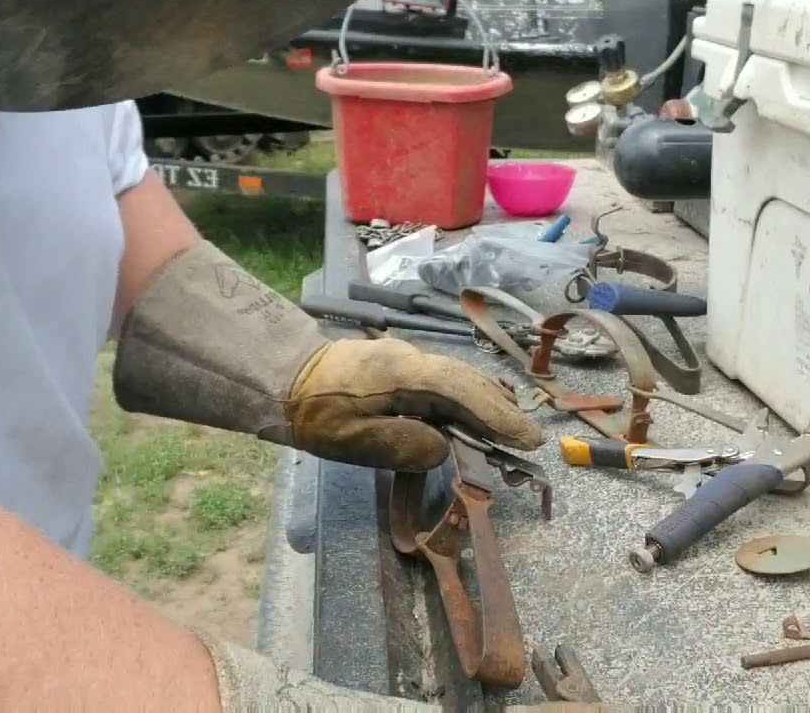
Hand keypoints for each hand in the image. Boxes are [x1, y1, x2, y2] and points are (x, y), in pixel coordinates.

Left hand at [286, 338, 542, 470]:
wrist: (282, 376)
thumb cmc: (313, 412)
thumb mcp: (351, 439)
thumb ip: (400, 445)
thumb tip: (442, 449)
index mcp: (404, 375)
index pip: (462, 392)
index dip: (498, 416)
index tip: (527, 439)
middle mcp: (413, 361)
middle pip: (468, 382)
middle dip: (501, 410)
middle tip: (528, 440)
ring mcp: (406, 361)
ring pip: (458, 380)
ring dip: (486, 404)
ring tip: (509, 430)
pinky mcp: (399, 369)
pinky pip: (442, 383)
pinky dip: (465, 399)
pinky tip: (471, 418)